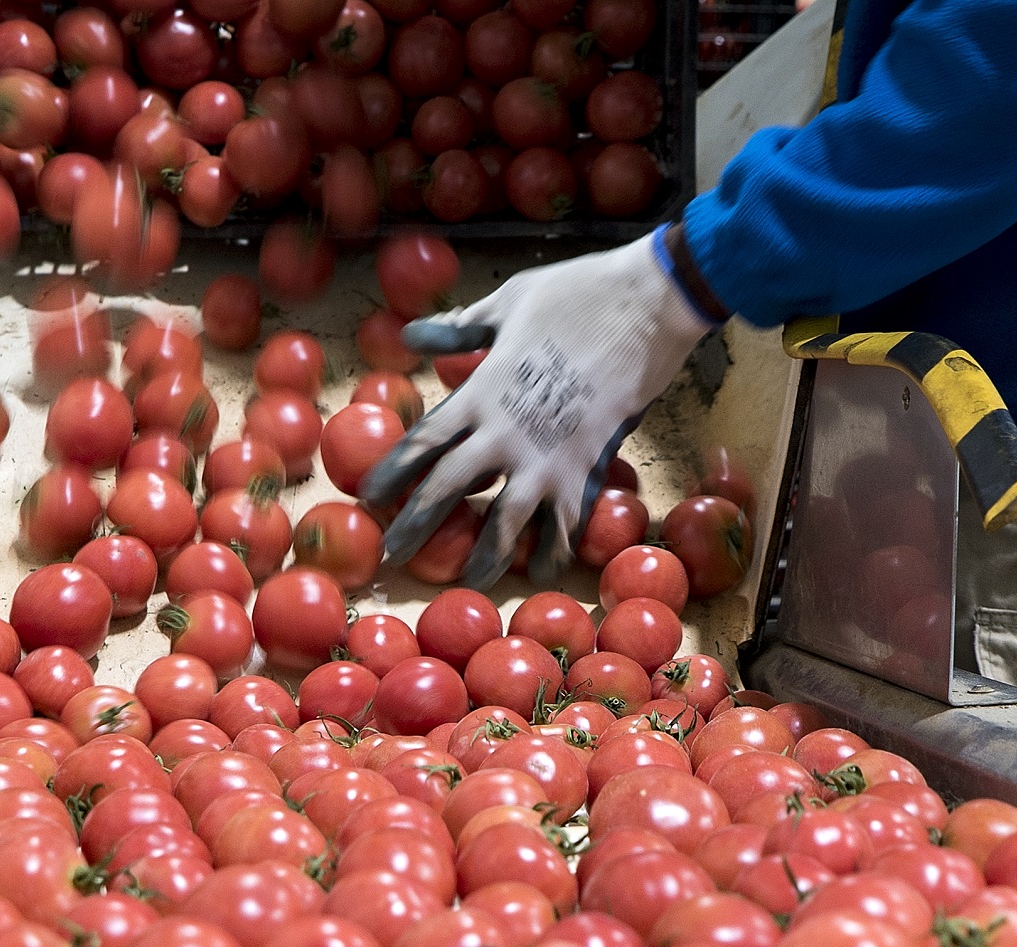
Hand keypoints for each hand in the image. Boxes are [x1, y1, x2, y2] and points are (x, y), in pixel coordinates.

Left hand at [361, 232, 719, 589]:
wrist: (647, 304)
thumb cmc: (576, 295)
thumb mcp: (506, 302)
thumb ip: (459, 328)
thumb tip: (411, 335)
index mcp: (480, 391)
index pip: (422, 441)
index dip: (392, 472)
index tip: (368, 496)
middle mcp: (505, 432)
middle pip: (446, 489)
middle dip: (415, 526)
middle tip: (392, 556)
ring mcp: (548, 457)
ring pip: (505, 522)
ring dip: (484, 556)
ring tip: (469, 580)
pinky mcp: (590, 468)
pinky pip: (566, 523)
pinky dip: (553, 550)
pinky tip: (542, 571)